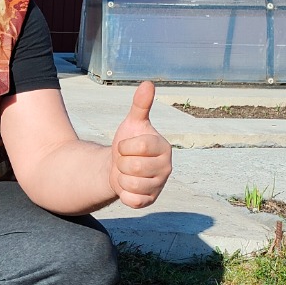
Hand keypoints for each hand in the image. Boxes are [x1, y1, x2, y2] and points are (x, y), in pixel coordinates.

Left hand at [109, 80, 171, 208]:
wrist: (119, 168)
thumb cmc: (129, 143)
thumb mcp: (132, 123)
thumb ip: (140, 105)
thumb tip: (148, 83)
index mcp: (164, 147)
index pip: (139, 147)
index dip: (125, 146)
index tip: (126, 146)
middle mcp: (166, 167)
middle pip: (133, 167)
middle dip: (121, 163)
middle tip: (125, 161)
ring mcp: (159, 185)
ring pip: (130, 183)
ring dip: (121, 177)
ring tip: (126, 173)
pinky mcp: (149, 201)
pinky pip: (131, 200)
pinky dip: (123, 193)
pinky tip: (127, 186)